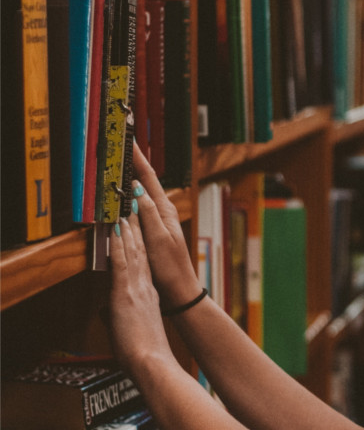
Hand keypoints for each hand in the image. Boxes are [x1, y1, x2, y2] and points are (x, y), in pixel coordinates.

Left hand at [108, 214, 174, 376]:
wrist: (152, 362)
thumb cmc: (144, 354)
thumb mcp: (131, 330)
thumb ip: (118, 317)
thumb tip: (106, 314)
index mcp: (148, 296)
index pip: (142, 264)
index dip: (139, 244)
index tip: (135, 227)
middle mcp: (144, 287)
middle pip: (140, 252)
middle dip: (136, 229)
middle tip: (133, 208)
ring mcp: (136, 288)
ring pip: (133, 251)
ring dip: (129, 229)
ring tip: (126, 210)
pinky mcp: (126, 293)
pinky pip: (122, 262)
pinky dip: (120, 244)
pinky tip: (118, 229)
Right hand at [130, 144, 201, 309]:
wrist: (179, 290)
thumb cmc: (170, 267)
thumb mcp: (158, 239)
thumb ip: (148, 214)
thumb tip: (136, 189)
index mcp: (165, 210)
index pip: (149, 178)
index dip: (137, 158)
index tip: (128, 139)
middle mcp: (163, 211)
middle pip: (145, 180)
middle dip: (133, 161)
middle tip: (120, 143)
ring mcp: (158, 220)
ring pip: (141, 192)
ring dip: (131, 176)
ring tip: (118, 160)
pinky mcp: (152, 229)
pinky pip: (138, 206)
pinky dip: (129, 195)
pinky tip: (122, 193)